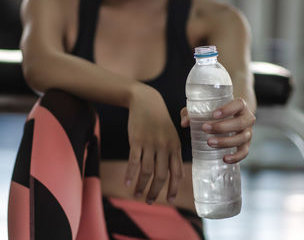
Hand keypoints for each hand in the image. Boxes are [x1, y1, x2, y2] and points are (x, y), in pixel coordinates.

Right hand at [125, 83, 183, 204]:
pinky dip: (130, 174)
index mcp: (175, 147)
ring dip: (141, 186)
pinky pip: (133, 161)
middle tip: (150, 202)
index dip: (174, 188)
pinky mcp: (136, 140)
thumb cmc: (160, 121)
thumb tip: (175, 175)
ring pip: (146, 171)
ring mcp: (150, 144)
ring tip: (136, 195)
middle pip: (161, 176)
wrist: (147, 101)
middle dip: (156, 192)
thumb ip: (173, 153)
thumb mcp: (171, 135)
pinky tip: (127, 183)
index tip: (171, 200)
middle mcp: (164, 147)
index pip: (177, 173)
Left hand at [180, 98, 255, 163]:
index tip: (214, 114)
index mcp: (240, 106)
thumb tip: (184, 123)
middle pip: (239, 123)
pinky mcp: (246, 145)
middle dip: (222, 127)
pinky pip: (244, 153)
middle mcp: (247, 119)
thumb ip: (192, 113)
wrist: (232, 119)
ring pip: (241, 138)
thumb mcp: (206, 109)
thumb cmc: (216, 112)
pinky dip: (235, 157)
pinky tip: (225, 158)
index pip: (239, 104)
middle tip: (205, 128)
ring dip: (225, 142)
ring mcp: (248, 133)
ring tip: (209, 142)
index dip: (228, 109)